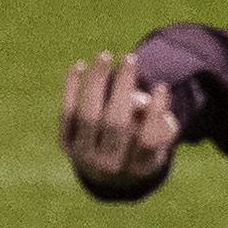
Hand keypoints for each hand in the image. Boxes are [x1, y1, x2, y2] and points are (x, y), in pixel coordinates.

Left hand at [59, 50, 180, 186]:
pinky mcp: (66, 145)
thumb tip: (138, 100)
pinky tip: (79, 66)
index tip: (161, 86)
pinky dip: (72, 88)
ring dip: (97, 82)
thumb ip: (157, 118)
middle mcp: (109, 166)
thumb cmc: (142, 145)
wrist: (110, 172)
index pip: (147, 139)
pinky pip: (67, 112)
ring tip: (104, 56)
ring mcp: (84, 156)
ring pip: (88, 114)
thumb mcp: (158, 136)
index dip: (156, 111)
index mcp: (138, 168)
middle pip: (115, 123)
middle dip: (124, 86)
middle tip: (130, 57)